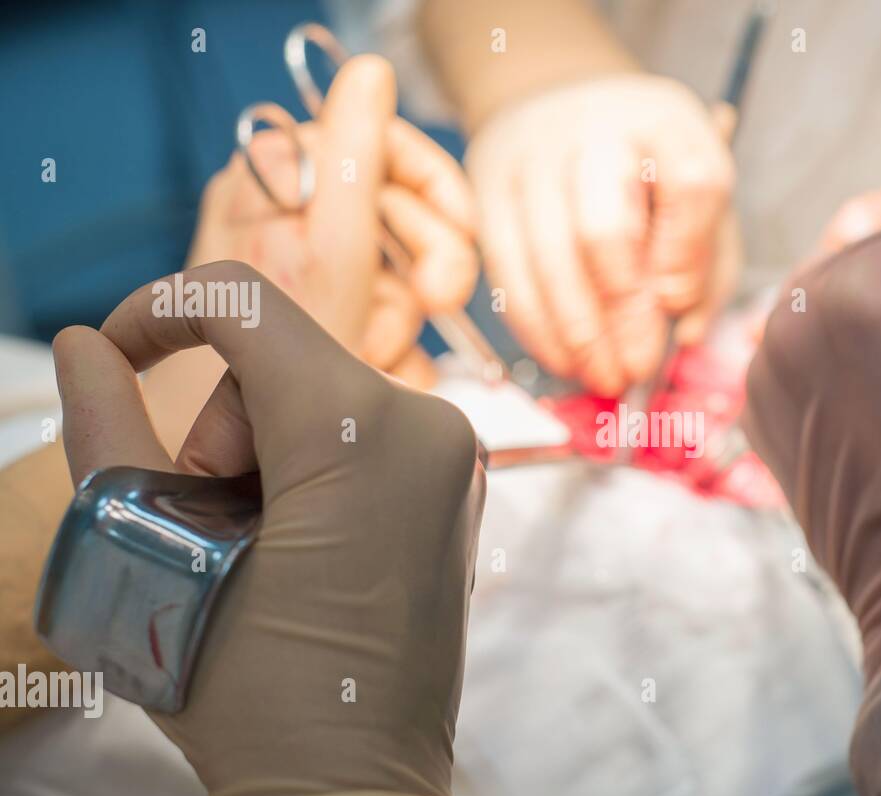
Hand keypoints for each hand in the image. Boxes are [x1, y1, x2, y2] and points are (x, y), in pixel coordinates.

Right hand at [52, 261, 484, 795]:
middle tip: (212, 532)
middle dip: (219, 430)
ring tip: (254, 557)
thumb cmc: (255, 694)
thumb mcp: (154, 556)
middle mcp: (430, 427)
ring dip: (259, 456)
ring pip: (316, 397)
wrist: (356, 788)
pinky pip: (357, 434)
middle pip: (280, 362)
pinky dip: (305, 468)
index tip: (117, 354)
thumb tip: (89, 349)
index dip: (162, 309)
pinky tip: (295, 551)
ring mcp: (454, 460)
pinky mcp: (454, 489)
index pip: (245, 303)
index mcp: (364, 431)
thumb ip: (108, 431)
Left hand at [188, 54, 478, 388]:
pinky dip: (396, 359)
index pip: (382, 146)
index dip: (434, 183)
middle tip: (441, 298)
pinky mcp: (333, 332)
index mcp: (287, 181)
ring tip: (377, 354)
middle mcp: (299, 222)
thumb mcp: (327, 245)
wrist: (231, 451)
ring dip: (405, 325)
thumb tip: (371, 73)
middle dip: (429, 262)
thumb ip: (356, 155)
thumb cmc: (261, 354)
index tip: (463, 222)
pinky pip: (393, 331)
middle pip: (403, 216)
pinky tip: (375, 376)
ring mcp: (317, 280)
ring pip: (405, 282)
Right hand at [465, 74, 737, 395]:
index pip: (691, 184)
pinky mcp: (488, 193)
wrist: (564, 106)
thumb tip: (683, 334)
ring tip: (601, 377)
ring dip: (576, 334)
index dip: (687, 253)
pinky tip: (563, 358)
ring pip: (548, 259)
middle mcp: (596, 132)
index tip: (678, 304)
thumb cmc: (646, 170)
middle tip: (634, 367)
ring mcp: (533, 160)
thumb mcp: (698, 202)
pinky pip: (508, 272)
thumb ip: (704, 269)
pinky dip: (536, 327)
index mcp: (668, 126)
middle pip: (605, 227)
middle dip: (621, 313)